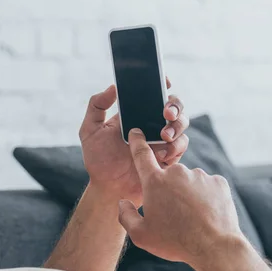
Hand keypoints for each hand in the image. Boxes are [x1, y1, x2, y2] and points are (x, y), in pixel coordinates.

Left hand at [80, 79, 188, 205]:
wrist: (108, 188)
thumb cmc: (98, 159)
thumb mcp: (90, 131)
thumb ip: (96, 107)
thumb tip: (113, 87)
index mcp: (135, 114)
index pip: (153, 94)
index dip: (162, 85)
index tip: (164, 82)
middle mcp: (151, 124)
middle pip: (174, 106)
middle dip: (175, 105)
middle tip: (165, 112)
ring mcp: (162, 140)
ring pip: (181, 123)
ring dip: (177, 125)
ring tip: (164, 134)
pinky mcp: (169, 157)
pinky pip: (181, 146)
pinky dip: (176, 146)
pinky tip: (164, 152)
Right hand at [117, 129, 243, 265]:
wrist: (214, 247)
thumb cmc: (174, 241)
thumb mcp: (140, 235)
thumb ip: (125, 215)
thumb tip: (123, 202)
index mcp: (154, 182)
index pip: (141, 154)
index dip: (137, 141)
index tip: (136, 132)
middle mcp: (176, 172)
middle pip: (166, 175)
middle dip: (167, 189)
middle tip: (171, 212)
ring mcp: (199, 176)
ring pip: (187, 181)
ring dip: (186, 193)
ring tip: (190, 217)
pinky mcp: (218, 182)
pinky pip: (206, 186)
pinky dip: (204, 197)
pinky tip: (204, 213)